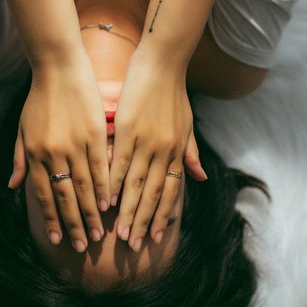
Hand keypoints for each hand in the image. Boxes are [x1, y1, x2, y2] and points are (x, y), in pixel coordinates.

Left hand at [7, 53, 109, 252]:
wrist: (58, 68)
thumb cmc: (38, 99)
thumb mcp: (22, 130)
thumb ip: (19, 159)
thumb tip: (14, 188)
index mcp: (34, 153)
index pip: (42, 194)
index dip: (50, 218)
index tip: (56, 239)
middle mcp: (53, 153)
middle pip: (64, 196)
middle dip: (73, 224)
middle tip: (82, 246)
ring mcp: (74, 144)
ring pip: (83, 185)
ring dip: (91, 211)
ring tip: (99, 232)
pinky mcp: (93, 133)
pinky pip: (100, 165)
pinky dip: (104, 186)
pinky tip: (109, 203)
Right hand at [110, 49, 206, 251]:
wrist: (164, 61)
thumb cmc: (174, 92)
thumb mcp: (188, 125)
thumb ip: (192, 153)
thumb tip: (201, 179)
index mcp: (177, 150)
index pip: (170, 191)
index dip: (162, 215)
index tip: (154, 237)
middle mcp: (164, 150)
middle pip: (153, 193)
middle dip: (143, 221)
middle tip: (134, 245)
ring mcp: (146, 141)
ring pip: (136, 184)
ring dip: (127, 210)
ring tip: (118, 232)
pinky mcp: (128, 129)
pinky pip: (120, 161)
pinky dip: (113, 182)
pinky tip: (105, 199)